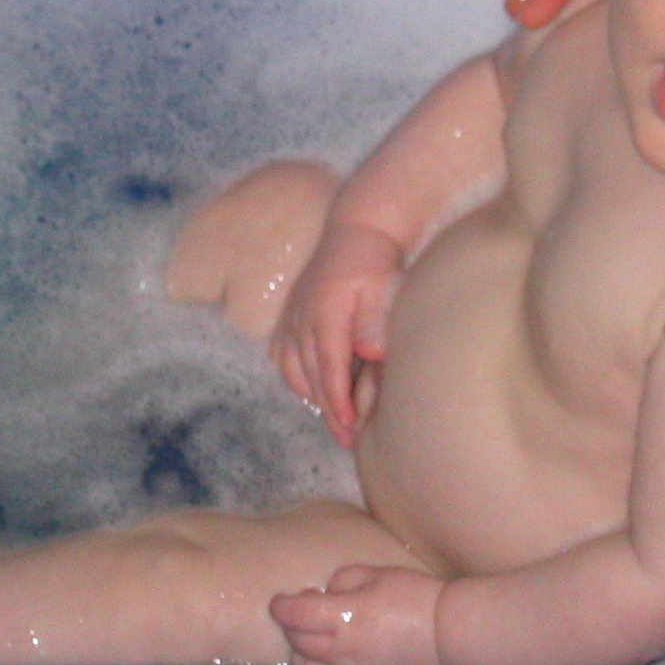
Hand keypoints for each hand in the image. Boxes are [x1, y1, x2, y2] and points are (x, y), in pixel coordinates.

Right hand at [269, 220, 402, 445]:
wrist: (358, 226)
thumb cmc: (376, 258)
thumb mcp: (382, 285)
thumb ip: (375, 319)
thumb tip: (371, 352)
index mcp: (324, 312)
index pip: (329, 368)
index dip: (338, 402)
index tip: (350, 428)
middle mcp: (302, 317)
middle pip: (312, 375)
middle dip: (328, 410)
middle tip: (347, 438)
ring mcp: (292, 315)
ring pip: (293, 369)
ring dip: (312, 396)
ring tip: (333, 418)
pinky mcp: (290, 313)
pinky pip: (281, 355)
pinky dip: (294, 376)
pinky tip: (309, 389)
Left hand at [270, 564, 445, 664]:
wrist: (450, 635)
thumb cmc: (416, 598)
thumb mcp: (379, 574)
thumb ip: (344, 579)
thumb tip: (324, 593)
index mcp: (343, 616)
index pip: (295, 614)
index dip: (281, 606)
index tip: (278, 602)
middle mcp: (340, 650)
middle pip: (296, 641)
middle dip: (291, 626)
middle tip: (299, 614)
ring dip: (301, 651)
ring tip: (313, 639)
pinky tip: (328, 658)